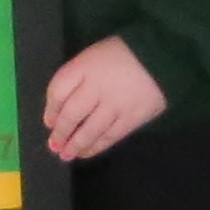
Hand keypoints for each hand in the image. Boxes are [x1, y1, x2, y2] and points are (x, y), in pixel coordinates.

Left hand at [44, 36, 166, 162]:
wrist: (161, 56)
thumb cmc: (121, 54)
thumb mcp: (93, 55)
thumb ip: (76, 76)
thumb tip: (58, 107)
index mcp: (84, 67)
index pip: (58, 90)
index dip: (50, 109)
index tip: (49, 122)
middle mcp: (97, 87)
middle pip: (72, 114)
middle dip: (61, 132)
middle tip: (54, 145)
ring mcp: (115, 105)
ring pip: (90, 130)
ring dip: (75, 145)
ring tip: (66, 155)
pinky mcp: (132, 119)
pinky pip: (110, 137)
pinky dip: (96, 147)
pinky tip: (86, 152)